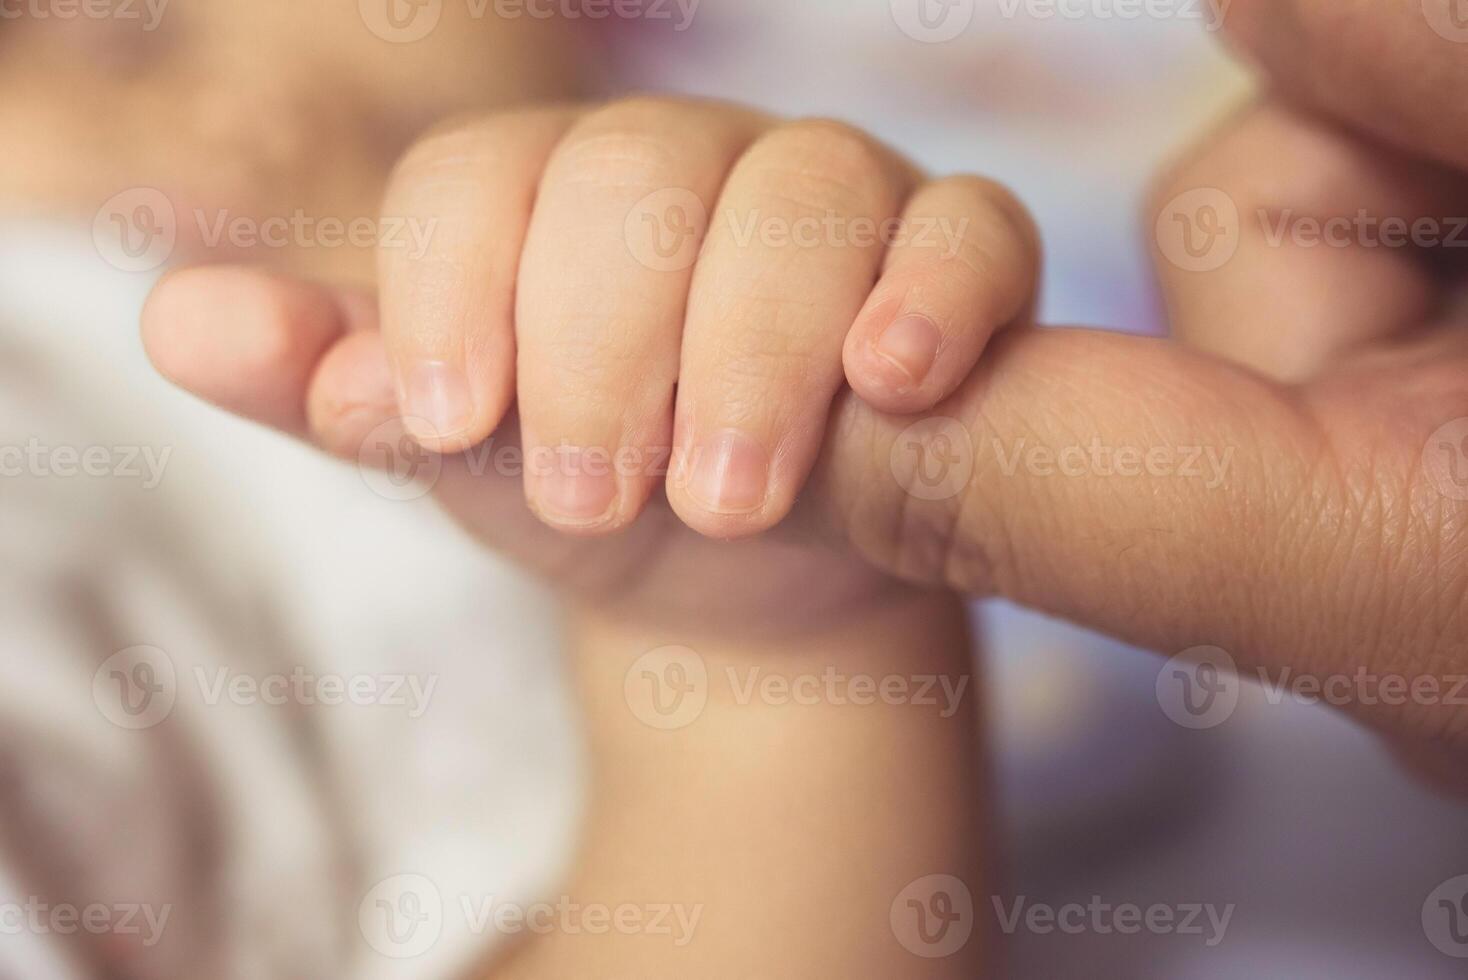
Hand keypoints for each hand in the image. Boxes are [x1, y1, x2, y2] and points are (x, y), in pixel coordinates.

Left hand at [143, 97, 1038, 637]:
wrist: (743, 571)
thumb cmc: (590, 491)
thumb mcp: (460, 452)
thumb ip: (334, 386)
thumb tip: (179, 321)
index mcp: (548, 188)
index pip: (481, 178)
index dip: (450, 289)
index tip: (442, 422)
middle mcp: (691, 163)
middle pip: (639, 178)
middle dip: (605, 344)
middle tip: (588, 496)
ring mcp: (833, 193)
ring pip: (805, 193)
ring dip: (756, 346)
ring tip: (725, 497)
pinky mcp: (955, 252)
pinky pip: (970, 229)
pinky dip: (933, 291)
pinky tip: (890, 378)